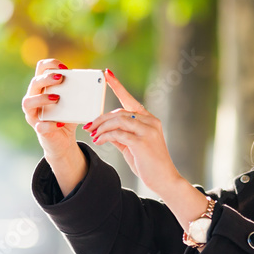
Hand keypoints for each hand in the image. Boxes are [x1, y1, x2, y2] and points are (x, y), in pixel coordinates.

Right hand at [22, 58, 76, 160]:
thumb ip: (80, 89)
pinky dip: (50, 124)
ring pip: (28, 102)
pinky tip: (60, 123)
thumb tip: (101, 77)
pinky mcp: (39, 128)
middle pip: (34, 83)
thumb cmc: (67, 114)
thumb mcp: (74, 100)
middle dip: (46, 78)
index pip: (40, 68)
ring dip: (42, 98)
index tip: (64, 67)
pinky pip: (40, 126)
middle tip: (60, 78)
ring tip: (57, 98)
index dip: (50, 64)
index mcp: (42, 87)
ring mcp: (33, 114)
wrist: (63, 138)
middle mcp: (33, 98)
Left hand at [85, 69, 180, 195]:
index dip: (117, 86)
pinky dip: (105, 136)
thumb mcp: (131, 146)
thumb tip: (102, 129)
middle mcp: (150, 121)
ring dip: (101, 127)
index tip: (107, 73)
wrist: (165, 180)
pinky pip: (118, 133)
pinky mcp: (142, 142)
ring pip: (118, 120)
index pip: (130, 99)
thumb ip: (119, 135)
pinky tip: (99, 141)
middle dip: (100, 119)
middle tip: (88, 126)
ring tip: (93, 135)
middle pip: (119, 112)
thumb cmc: (149, 164)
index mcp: (149, 119)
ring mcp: (147, 130)